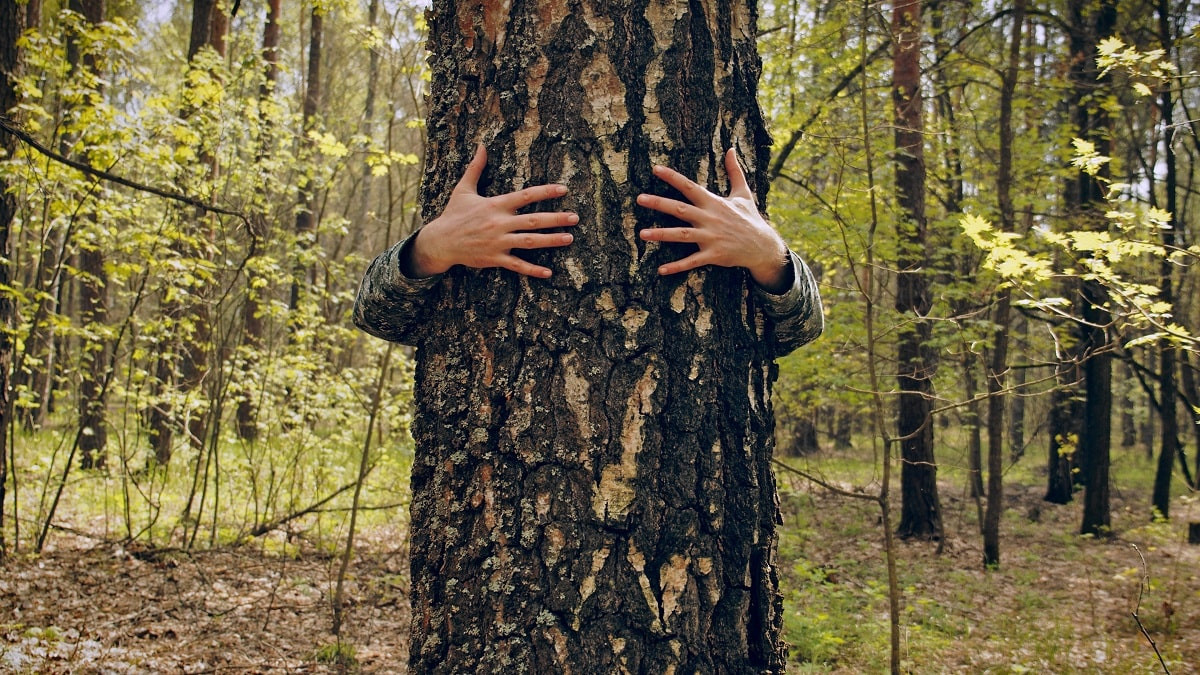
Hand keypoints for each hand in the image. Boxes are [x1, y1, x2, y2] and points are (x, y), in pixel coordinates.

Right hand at [403, 145, 577, 277]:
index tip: (564, 189)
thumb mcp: (463, 189)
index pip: (526, 196)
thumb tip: (481, 145)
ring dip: (551, 240)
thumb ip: (476, 168)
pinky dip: (532, 270)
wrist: (440, 241)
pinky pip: (517, 265)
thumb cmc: (453, 214)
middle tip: (575, 218)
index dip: (546, 192)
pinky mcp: (494, 258)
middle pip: (534, 220)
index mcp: (496, 205)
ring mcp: (498, 242)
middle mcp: (499, 223)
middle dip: (556, 218)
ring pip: (530, 242)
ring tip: (569, 238)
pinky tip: (548, 273)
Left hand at [637, 148, 791, 292]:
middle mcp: (710, 218)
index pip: (689, 187)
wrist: (763, 246)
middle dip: (659, 203)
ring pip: (681, 235)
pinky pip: (692, 261)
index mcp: (713, 203)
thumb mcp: (743, 193)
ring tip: (642, 233)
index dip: (672, 177)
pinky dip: (677, 266)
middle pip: (680, 209)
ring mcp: (711, 237)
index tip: (655, 169)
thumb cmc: (750, 218)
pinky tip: (661, 270)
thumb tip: (730, 149)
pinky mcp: (713, 255)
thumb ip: (734, 171)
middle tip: (639, 198)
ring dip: (661, 234)